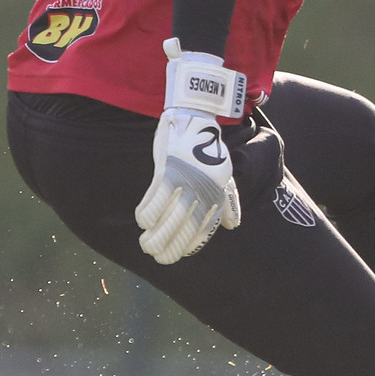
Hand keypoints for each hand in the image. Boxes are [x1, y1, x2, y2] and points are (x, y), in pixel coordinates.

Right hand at [136, 108, 240, 262]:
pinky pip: (156, 197)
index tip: (179, 254)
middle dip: (171, 245)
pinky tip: (142, 221)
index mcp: (216, 193)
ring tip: (146, 245)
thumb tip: (232, 226)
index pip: (204, 227)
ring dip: (156, 234)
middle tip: (158, 256)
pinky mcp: (169, 170)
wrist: (196, 118)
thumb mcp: (223, 175)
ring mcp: (186, 180)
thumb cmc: (208, 148)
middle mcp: (203, 190)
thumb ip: (226, 201)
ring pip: (170, 215)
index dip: (191, 243)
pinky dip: (148, 211)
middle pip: (185, 225)